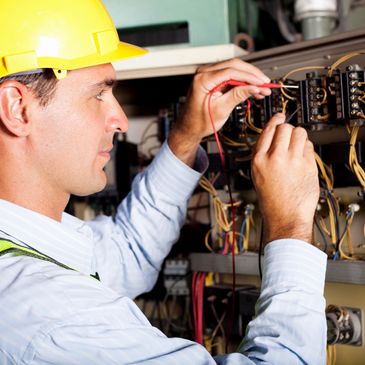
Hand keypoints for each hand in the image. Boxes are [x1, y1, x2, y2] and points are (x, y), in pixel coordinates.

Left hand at [168, 58, 271, 165]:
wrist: (190, 127)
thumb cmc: (200, 121)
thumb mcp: (221, 109)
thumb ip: (238, 95)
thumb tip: (255, 87)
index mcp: (203, 79)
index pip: (231, 71)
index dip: (249, 76)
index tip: (262, 83)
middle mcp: (204, 73)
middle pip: (234, 65)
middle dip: (252, 74)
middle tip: (266, 84)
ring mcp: (208, 74)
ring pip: (234, 69)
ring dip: (249, 78)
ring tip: (263, 89)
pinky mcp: (213, 79)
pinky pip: (231, 76)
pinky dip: (243, 82)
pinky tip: (254, 89)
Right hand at [251, 114, 318, 243]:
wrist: (285, 216)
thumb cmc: (272, 199)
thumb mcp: (258, 174)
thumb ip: (263, 154)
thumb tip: (274, 136)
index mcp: (259, 160)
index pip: (267, 130)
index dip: (275, 120)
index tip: (279, 116)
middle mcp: (275, 157)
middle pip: (284, 127)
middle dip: (288, 129)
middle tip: (289, 135)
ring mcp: (292, 161)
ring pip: (299, 132)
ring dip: (299, 136)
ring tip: (297, 146)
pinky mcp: (308, 165)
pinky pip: (309, 146)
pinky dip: (307, 148)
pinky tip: (302, 158)